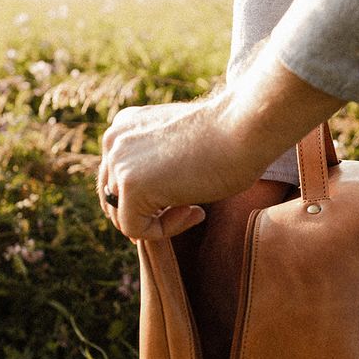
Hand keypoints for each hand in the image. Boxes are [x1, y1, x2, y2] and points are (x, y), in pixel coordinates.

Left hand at [97, 46, 344, 239]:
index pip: (118, 178)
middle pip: (113, 199)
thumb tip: (150, 198)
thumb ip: (158, 162)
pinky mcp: (131, 187)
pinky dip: (165, 231)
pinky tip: (195, 212)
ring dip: (159, 223)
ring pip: (122, 217)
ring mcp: (120, 163)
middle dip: (150, 213)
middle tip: (190, 209)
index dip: (149, 198)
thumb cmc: (229, 137)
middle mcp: (114, 141)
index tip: (186, 196)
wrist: (245, 128)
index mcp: (124, 126)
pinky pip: (135, 230)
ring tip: (195, 210)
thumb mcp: (181, 145)